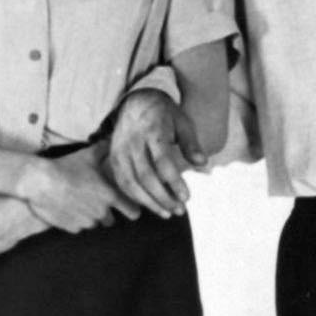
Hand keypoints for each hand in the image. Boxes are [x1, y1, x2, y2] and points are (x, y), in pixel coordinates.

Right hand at [18, 145, 139, 232]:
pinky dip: (75, 220)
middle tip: (94, 201)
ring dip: (89, 216)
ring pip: (93, 223)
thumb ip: (104, 149)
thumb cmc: (66, 167)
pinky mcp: (72, 228)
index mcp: (110, 196)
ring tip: (77, 202)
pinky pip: (78, 226)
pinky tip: (67, 207)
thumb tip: (112, 140)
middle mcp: (101, 212)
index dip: (133, 210)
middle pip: (111, 220)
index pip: (132, 211)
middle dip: (105, 213)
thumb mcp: (87, 155)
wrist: (40, 182)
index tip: (131, 210)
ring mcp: (86, 222)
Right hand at [108, 90, 205, 216]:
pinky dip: (136, 197)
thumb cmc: (164, 114)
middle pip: (146, 176)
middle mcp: (132, 141)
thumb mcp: (183, 122)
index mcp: (152, 130)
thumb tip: (202, 163)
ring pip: (131, 183)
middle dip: (163, 197)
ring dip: (149, 202)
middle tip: (179, 210)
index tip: (187, 197)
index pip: (162, 161)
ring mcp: (120, 150)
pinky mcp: (113, 158)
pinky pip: (122, 183)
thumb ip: (191, 143)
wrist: (136, 102)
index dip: (174, 182)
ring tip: (167, 213)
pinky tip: (151, 205)